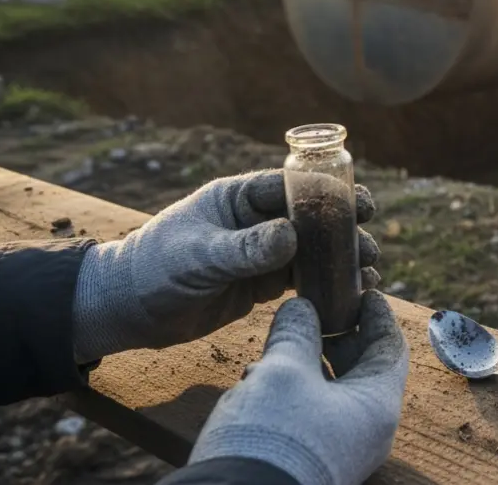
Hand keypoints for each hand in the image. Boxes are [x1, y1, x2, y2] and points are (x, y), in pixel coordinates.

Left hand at [71, 170, 381, 362]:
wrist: (127, 310)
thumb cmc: (154, 270)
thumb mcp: (199, 257)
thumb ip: (244, 248)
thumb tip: (292, 236)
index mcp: (237, 199)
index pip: (290, 186)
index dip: (328, 192)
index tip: (360, 202)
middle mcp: (254, 221)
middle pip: (310, 218)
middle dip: (344, 228)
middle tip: (370, 242)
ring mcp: (260, 252)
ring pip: (313, 250)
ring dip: (342, 259)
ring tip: (370, 272)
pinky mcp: (261, 283)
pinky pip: (303, 279)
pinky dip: (328, 284)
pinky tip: (351, 293)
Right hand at [188, 293, 408, 484]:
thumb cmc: (272, 437)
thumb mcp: (283, 370)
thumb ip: (296, 333)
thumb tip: (301, 309)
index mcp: (377, 405)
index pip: (391, 349)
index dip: (377, 317)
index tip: (365, 293)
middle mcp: (367, 430)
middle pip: (363, 370)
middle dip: (339, 337)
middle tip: (320, 310)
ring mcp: (340, 450)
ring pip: (333, 393)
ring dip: (310, 363)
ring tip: (283, 341)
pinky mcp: (312, 461)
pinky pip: (313, 416)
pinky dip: (295, 391)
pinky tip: (262, 379)